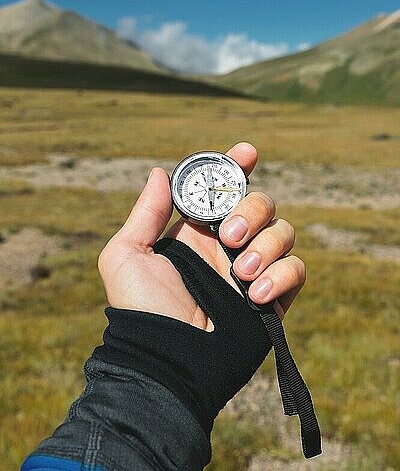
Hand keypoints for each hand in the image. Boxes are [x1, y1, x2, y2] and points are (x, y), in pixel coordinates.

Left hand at [98, 143, 305, 330]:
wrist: (167, 359)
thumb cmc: (141, 309)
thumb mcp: (127, 255)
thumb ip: (146, 212)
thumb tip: (160, 172)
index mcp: (199, 231)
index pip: (226, 189)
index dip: (238, 166)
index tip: (247, 152)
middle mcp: (229, 245)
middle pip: (263, 203)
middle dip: (253, 210)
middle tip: (231, 236)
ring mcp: (254, 269)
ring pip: (284, 232)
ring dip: (266, 247)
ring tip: (239, 274)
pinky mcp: (274, 296)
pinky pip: (297, 269)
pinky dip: (282, 275)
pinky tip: (253, 295)